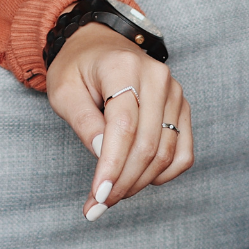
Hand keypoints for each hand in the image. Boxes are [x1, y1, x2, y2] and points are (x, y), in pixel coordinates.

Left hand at [44, 22, 193, 218]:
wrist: (99, 44)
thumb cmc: (77, 68)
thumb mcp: (64, 90)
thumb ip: (83, 121)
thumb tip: (102, 154)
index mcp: (124, 68)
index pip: (123, 127)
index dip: (111, 166)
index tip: (97, 196)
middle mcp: (157, 78)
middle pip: (147, 144)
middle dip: (122, 182)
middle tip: (99, 205)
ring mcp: (175, 92)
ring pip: (166, 153)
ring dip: (140, 182)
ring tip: (113, 195)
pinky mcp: (182, 107)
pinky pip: (184, 152)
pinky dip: (165, 174)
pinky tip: (141, 180)